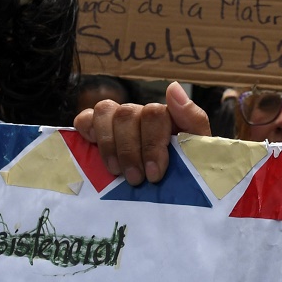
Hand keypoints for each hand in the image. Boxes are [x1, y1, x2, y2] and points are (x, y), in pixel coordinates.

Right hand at [73, 82, 210, 184]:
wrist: (169, 193)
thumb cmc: (181, 173)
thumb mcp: (196, 151)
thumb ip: (192, 119)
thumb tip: (173, 88)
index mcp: (166, 117)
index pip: (154, 113)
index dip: (152, 143)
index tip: (154, 173)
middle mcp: (140, 114)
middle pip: (127, 113)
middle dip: (130, 150)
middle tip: (135, 179)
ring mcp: (117, 121)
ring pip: (105, 111)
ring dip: (109, 143)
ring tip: (116, 172)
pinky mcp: (96, 130)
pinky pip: (85, 119)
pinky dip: (87, 130)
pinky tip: (94, 150)